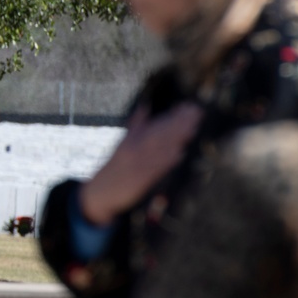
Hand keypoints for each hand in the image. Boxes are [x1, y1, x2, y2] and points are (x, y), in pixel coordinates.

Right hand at [79, 102, 202, 224]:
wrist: (102, 191)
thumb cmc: (115, 167)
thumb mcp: (123, 142)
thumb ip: (136, 124)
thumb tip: (145, 105)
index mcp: (131, 139)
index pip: (155, 124)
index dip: (172, 115)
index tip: (186, 106)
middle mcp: (135, 149)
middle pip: (160, 133)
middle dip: (179, 122)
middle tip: (196, 112)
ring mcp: (138, 163)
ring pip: (160, 148)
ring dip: (177, 137)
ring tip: (193, 127)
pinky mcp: (141, 179)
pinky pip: (156, 168)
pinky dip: (167, 160)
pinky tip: (179, 153)